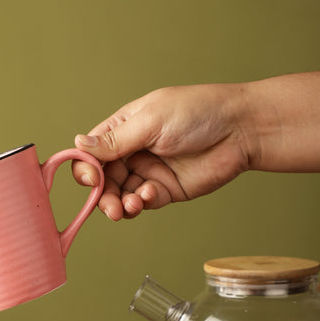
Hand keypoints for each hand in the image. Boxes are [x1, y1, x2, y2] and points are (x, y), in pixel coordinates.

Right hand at [72, 83, 251, 219]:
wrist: (241, 130)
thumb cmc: (198, 112)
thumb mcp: (151, 121)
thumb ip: (115, 140)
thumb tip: (77, 144)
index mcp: (123, 128)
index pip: (92, 153)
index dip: (86, 169)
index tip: (92, 180)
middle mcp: (132, 151)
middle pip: (103, 180)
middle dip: (103, 196)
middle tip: (111, 208)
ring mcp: (148, 171)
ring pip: (120, 195)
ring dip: (120, 204)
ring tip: (131, 206)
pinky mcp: (165, 190)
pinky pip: (143, 202)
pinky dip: (142, 203)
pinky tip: (152, 195)